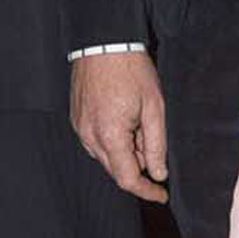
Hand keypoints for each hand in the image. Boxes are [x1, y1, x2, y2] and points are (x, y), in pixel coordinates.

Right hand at [70, 47, 167, 202]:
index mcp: (110, 136)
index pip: (128, 179)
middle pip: (116, 170)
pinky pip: (96, 142)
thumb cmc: (131, 70)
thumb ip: (156, 145)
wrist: (104, 42)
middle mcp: (89, 137)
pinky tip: (124, 120)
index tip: (161, 194)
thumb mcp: (154, 108)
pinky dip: (112, 141)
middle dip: (138, 166)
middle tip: (152, 143)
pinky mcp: (77, 120)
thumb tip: (158, 173)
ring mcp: (80, 129)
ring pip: (106, 157)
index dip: (147, 191)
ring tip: (138, 124)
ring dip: (125, 152)